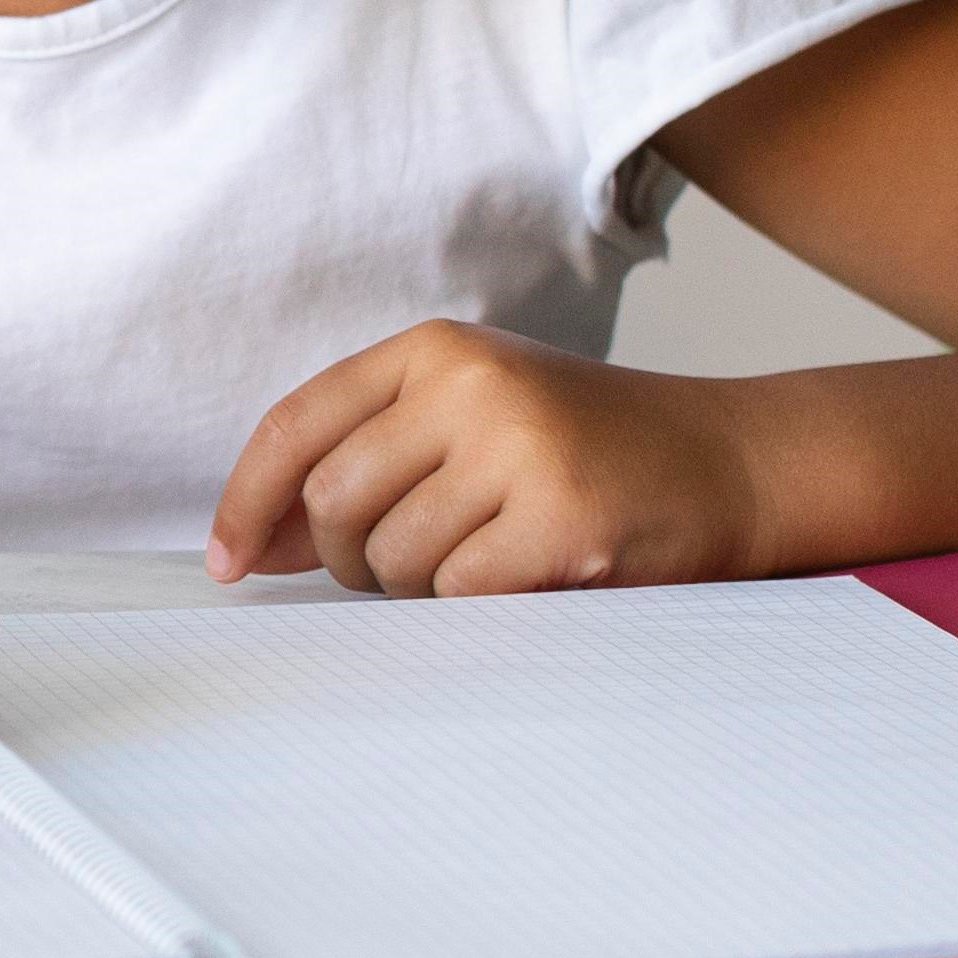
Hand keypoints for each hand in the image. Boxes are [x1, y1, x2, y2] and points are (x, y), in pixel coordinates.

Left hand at [206, 322, 762, 595]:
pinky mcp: (562, 522)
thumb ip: (364, 465)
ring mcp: (518, 448)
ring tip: (487, 560)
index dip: (245, 502)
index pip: (295, 425)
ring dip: (417, 591)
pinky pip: (458, 597)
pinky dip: (476, 608)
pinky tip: (529, 577)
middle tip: (408, 566)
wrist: (730, 461)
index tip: (228, 563)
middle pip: (331, 503)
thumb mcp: (467, 423)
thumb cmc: (582, 451)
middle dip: (348, 560)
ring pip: (391, 561)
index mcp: (434, 349)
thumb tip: (251, 544)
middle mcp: (469, 384)